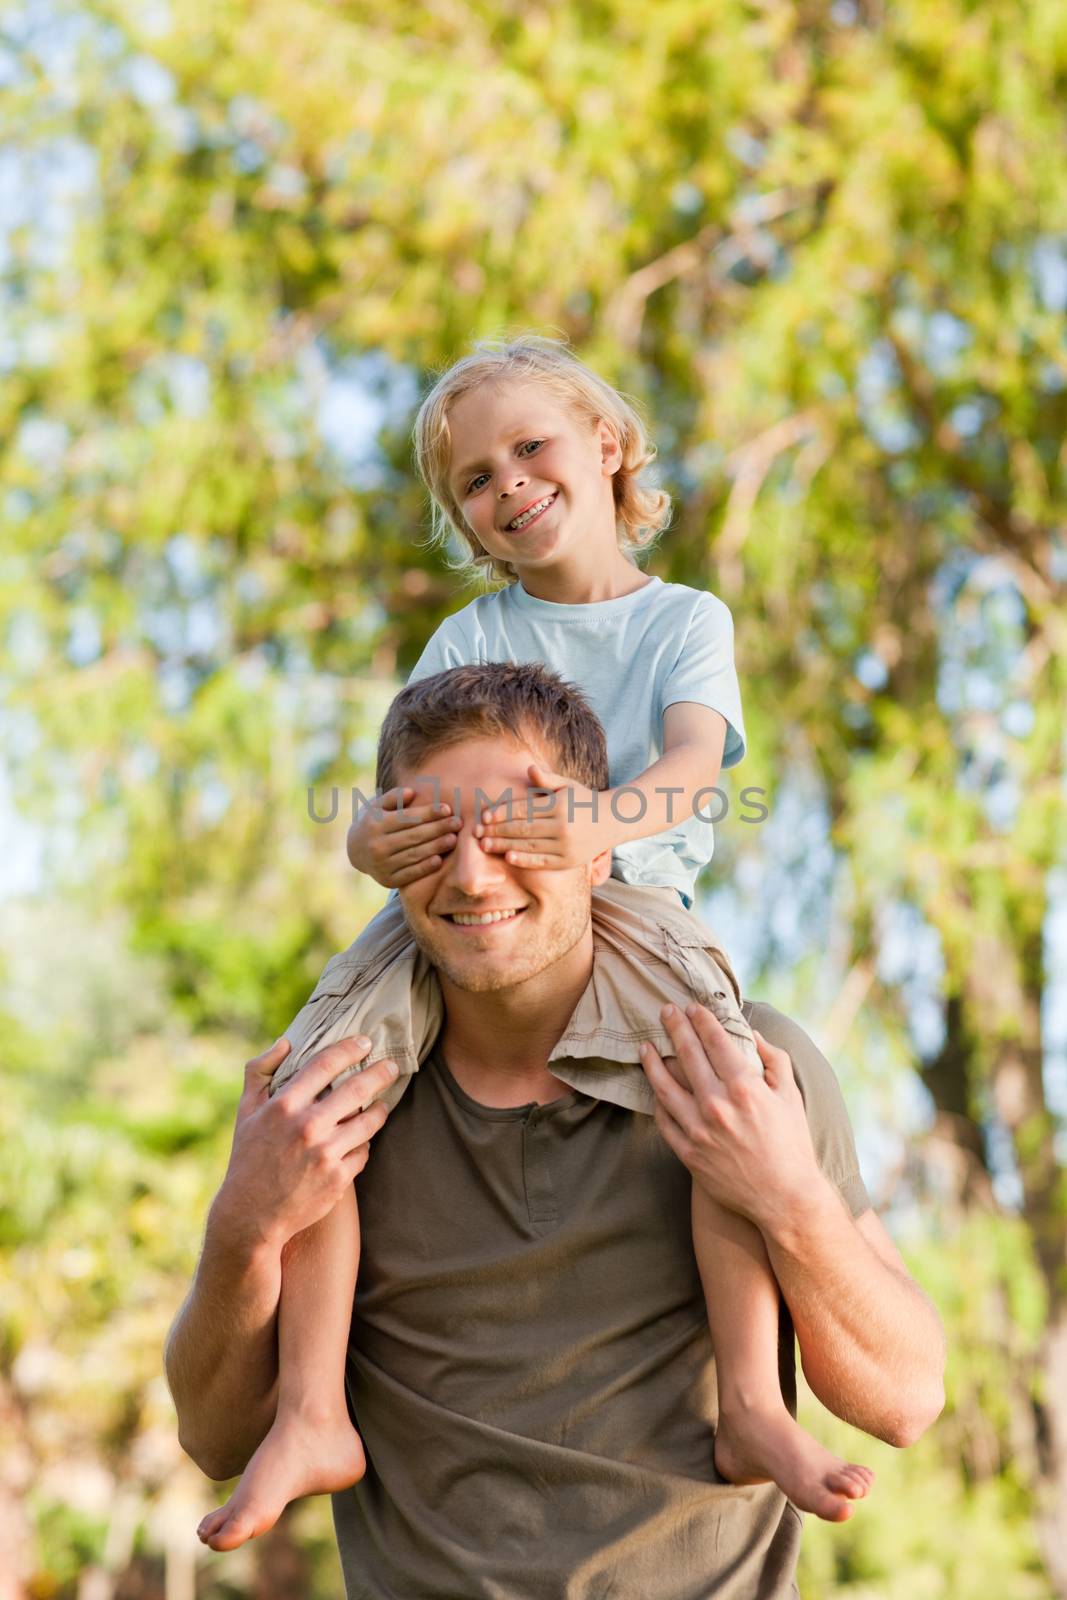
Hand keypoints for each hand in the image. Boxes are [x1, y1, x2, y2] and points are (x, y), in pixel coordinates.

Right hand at [216, 1035, 398, 1251]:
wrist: (250, 1215)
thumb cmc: (248, 1157)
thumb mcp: (245, 1111)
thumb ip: (259, 1071)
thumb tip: (286, 1042)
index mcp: (284, 1105)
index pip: (325, 1064)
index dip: (349, 1049)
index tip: (365, 1042)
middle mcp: (307, 1127)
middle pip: (357, 1088)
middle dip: (380, 1073)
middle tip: (392, 1066)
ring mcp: (325, 1153)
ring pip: (368, 1121)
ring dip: (379, 1110)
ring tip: (381, 1104)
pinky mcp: (338, 1179)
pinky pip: (363, 1152)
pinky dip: (363, 1144)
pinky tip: (359, 1141)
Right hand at [347, 785, 460, 887]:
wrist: (355, 851)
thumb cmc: (374, 822)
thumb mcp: (377, 806)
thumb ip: (393, 797)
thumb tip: (411, 792)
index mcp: (375, 824)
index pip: (406, 818)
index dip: (428, 813)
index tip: (447, 809)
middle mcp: (376, 845)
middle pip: (413, 836)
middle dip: (438, 829)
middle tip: (458, 823)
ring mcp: (381, 864)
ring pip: (413, 854)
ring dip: (436, 847)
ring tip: (453, 839)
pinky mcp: (387, 880)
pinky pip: (409, 874)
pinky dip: (425, 867)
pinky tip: (439, 860)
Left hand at [474, 761, 609, 869]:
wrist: (612, 822)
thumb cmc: (584, 800)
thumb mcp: (568, 785)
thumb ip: (547, 779)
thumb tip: (529, 769)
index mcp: (559, 805)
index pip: (524, 809)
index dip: (502, 813)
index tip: (484, 816)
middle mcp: (563, 826)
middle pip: (522, 829)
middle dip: (497, 831)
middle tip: (476, 832)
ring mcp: (566, 846)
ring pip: (529, 845)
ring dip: (504, 846)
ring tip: (485, 845)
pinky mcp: (568, 861)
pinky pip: (542, 861)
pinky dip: (525, 859)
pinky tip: (508, 857)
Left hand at [639, 1002, 820, 1231]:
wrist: (785, 1197)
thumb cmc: (792, 1144)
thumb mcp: (791, 1095)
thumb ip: (774, 1059)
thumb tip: (753, 1034)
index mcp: (745, 1087)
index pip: (715, 1041)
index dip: (701, 1019)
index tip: (692, 1006)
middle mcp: (717, 1105)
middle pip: (687, 1055)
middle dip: (675, 1027)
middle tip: (666, 1010)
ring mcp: (699, 1130)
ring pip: (665, 1087)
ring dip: (653, 1062)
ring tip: (645, 1047)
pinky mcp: (688, 1153)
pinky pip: (664, 1120)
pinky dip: (658, 1101)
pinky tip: (655, 1089)